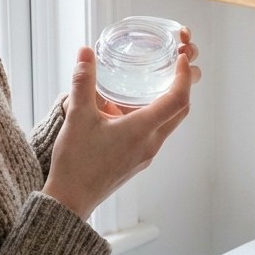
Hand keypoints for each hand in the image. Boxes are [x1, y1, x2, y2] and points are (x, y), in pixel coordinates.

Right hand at [42, 29, 199, 218]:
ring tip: (157, 80)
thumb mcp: (77, 116)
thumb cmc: (76, 162)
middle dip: (184, 85)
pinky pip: (155, 133)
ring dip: (170, 101)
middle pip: (180, 111)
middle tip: (176, 64)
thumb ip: (83, 81)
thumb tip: (85, 53)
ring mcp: (146, 154)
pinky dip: (154, 114)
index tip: (181, 58)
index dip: (184, 76)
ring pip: (169, 123)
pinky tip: (134, 106)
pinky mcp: (137, 160)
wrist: (70, 200)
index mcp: (142, 130)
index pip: (177, 100)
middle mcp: (150, 143)